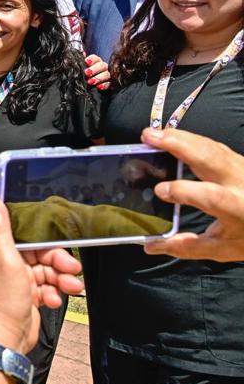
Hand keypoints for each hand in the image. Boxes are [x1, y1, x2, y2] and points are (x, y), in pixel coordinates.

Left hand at [0, 194, 84, 355]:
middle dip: (58, 261)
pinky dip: (54, 293)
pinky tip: (54, 301)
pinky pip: (47, 288)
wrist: (4, 340)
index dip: (46, 240)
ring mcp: (16, 281)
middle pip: (40, 253)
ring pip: (47, 271)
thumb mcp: (2, 258)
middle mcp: (4, 263)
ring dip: (61, 278)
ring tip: (70, 287)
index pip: (26, 235)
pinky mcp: (27, 297)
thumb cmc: (0, 300)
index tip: (62, 246)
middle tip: (73, 269)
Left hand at [84, 54, 110, 89]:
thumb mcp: (82, 67)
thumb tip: (80, 52)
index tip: (86, 61)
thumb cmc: (87, 74)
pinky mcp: (110, 84)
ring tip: (90, 81)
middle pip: (102, 65)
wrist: (90, 85)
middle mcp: (103, 67)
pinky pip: (109, 84)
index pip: (95, 58)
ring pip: (106, 75)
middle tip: (87, 73)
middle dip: (94, 69)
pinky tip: (99, 87)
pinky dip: (105, 85)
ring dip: (98, 78)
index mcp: (96, 62)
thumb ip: (81, 60)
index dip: (92, 59)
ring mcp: (108, 75)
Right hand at [141, 127, 243, 261]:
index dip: (184, 190)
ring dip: (182, 137)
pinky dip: (191, 139)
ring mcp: (242, 168)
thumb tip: (149, 245)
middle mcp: (242, 184)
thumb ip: (187, 247)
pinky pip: (214, 146)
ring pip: (212, 146)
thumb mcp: (222, 249)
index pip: (211, 196)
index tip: (160, 190)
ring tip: (154, 134)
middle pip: (211, 158)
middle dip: (179, 145)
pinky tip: (173, 137)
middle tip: (149, 137)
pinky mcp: (240, 160)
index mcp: (237, 210)